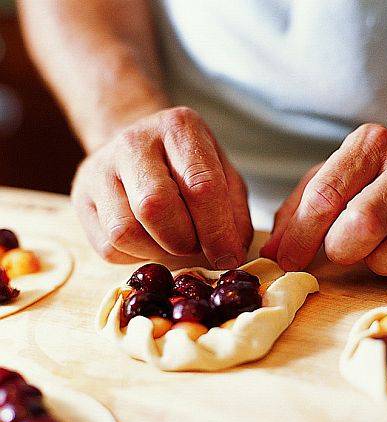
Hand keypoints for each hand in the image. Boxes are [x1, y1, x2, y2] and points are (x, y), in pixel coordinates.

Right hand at [72, 107, 251, 266]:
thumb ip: (234, 213)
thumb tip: (230, 255)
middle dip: (183, 240)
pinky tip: (148, 240)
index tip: (227, 256)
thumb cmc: (186, 167)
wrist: (137, 148)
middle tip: (194, 244)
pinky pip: (108, 246)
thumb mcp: (222, 176)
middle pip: (155, 207)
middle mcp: (133, 142)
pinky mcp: (80, 198)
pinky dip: (135, 256)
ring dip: (157, 251)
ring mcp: (99, 169)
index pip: (201, 186)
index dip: (217, 231)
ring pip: (125, 232)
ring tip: (171, 241)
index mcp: (178, 128)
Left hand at [261, 123, 386, 288]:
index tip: (287, 261)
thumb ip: (297, 212)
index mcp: (369, 146)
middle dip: (342, 248)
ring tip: (377, 249)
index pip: (325, 196)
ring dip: (381, 262)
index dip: (301, 237)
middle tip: (340, 249)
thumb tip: (272, 253)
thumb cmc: (371, 178)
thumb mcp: (330, 178)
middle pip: (364, 223)